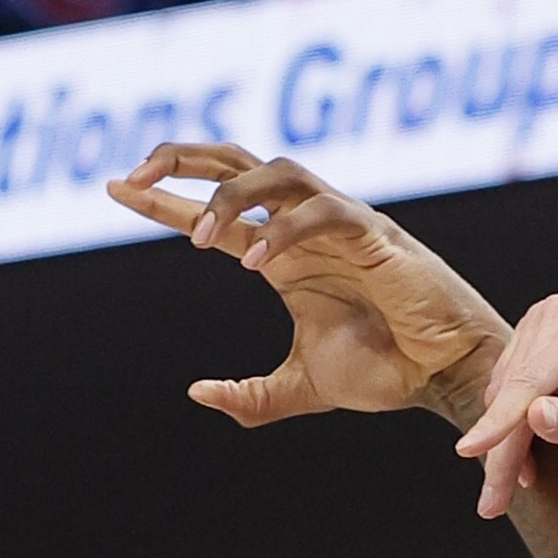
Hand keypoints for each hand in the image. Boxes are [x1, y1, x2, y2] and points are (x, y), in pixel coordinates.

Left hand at [106, 144, 506, 427]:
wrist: (443, 376)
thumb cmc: (385, 370)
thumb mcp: (300, 388)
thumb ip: (250, 398)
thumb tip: (196, 393)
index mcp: (283, 255)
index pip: (213, 212)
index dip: (163, 198)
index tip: (114, 189)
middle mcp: (304, 228)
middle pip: (236, 163)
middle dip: (182, 160)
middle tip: (134, 176)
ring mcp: (340, 225)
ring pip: (277, 172)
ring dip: (229, 195)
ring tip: (197, 237)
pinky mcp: (375, 235)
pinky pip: (323, 211)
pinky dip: (283, 230)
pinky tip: (254, 262)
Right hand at [453, 295, 557, 519]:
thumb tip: (533, 417)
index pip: (531, 379)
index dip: (500, 421)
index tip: (469, 451)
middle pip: (511, 391)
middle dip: (500, 449)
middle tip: (492, 503)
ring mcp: (545, 327)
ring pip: (502, 395)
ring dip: (504, 446)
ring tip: (512, 489)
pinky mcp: (535, 345)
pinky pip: (508, 393)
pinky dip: (511, 432)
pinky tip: (525, 465)